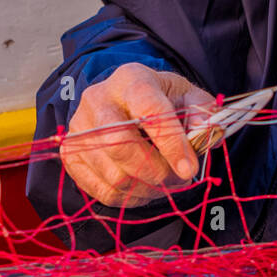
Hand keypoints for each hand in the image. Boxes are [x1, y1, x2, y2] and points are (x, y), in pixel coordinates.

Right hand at [61, 63, 214, 207]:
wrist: (123, 100)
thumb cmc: (159, 98)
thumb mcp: (187, 95)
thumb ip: (202, 110)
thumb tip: (205, 130)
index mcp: (130, 79)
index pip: (148, 110)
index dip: (171, 143)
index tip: (189, 168)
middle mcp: (97, 100)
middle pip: (120, 144)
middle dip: (156, 170)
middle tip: (178, 178)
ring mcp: (79, 128)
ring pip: (112, 173)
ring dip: (146, 188)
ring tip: (164, 182)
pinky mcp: (71, 154)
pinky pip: (101, 190)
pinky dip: (128, 197)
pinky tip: (142, 187)